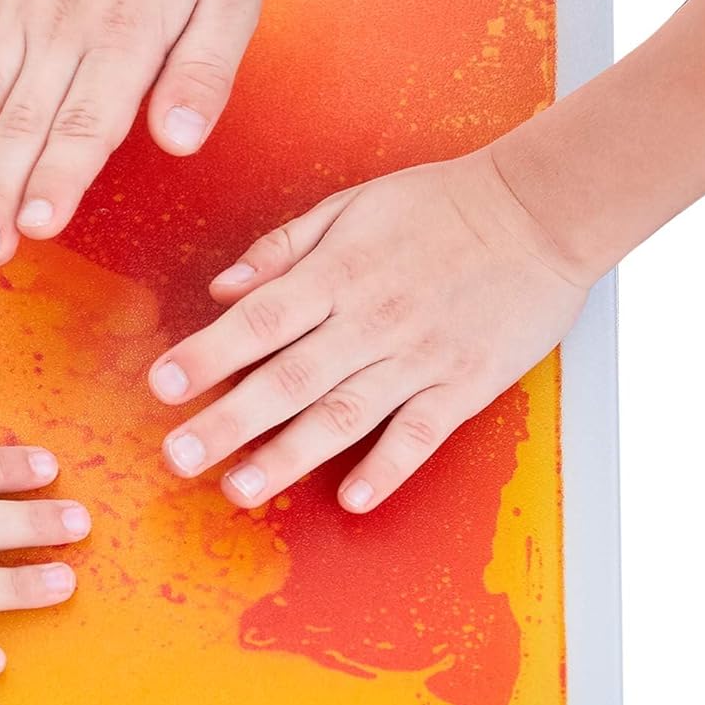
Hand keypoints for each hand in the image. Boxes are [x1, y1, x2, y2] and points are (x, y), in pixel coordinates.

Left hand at [146, 151, 590, 511]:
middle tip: (179, 456)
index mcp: (338, 273)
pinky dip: (388, 467)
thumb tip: (221, 291)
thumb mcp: (351, 206)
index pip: (260, 319)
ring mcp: (418, 356)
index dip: (208, 353)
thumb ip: (281, 249)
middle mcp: (370, 319)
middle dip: (228, 421)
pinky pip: (421, 433)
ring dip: (290, 456)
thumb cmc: (439, 206)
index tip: (162, 384)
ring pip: (345, 414)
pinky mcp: (464, 384)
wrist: (542, 209)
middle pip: (289, 378)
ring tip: (240, 489)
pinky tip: (351, 498)